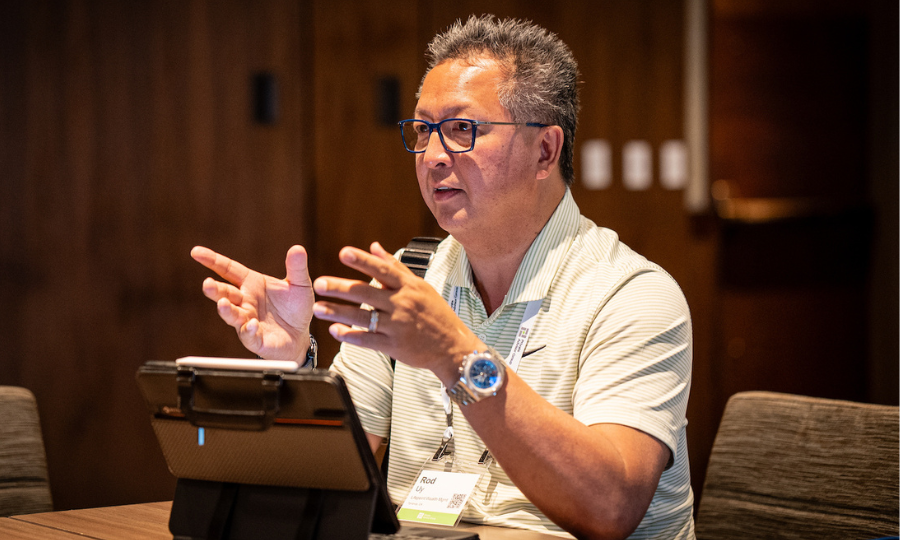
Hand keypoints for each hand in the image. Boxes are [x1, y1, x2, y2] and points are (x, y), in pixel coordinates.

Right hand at [191, 245, 314, 360]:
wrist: (300, 335)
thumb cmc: (295, 308)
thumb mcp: (299, 284)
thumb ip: (296, 268)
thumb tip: (298, 249)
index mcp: (252, 284)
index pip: (229, 269)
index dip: (213, 260)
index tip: (196, 252)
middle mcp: (245, 301)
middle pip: (226, 293)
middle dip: (215, 289)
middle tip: (207, 284)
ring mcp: (247, 320)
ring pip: (232, 315)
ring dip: (226, 310)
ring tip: (223, 304)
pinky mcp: (255, 339)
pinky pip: (248, 334)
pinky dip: (248, 330)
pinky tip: (251, 324)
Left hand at [311, 242, 481, 382]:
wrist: (453, 346)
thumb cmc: (436, 314)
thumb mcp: (420, 286)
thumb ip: (395, 267)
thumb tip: (374, 247)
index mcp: (409, 287)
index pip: (382, 270)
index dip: (363, 261)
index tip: (344, 253)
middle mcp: (402, 304)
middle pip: (366, 293)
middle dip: (340, 288)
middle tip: (319, 283)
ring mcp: (398, 325)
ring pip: (362, 317)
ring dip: (338, 312)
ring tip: (318, 308)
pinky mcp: (395, 346)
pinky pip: (368, 340)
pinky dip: (351, 336)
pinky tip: (335, 331)